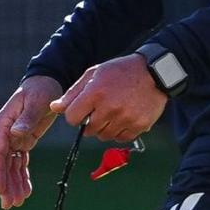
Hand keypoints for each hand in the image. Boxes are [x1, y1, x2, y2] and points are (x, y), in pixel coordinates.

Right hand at [0, 75, 62, 209]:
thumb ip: (26, 118)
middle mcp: (5, 132)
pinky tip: (26, 190)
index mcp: (3, 123)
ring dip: (14, 183)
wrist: (47, 82)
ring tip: (18, 202)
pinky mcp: (24, 140)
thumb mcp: (36, 101)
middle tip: (9, 204)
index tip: (0, 190)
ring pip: (11, 165)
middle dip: (5, 184)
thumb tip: (15, 133)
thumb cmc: (41, 89)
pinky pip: (21, 162)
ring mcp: (14, 137)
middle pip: (3, 163)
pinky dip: (23, 176)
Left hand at [50, 54, 167, 141]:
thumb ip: (73, 93)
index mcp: (95, 93)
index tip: (83, 110)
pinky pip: (121, 138)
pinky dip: (120, 131)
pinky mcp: (139, 125)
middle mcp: (109, 107)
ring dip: (105, 128)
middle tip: (102, 108)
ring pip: (104, 136)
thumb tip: (54, 108)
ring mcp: (125, 118)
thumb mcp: (94, 74)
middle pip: (88, 130)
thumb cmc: (120, 71)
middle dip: (91, 122)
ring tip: (114, 112)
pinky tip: (125, 117)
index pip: (72, 118)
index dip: (75, 115)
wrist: (155, 72)